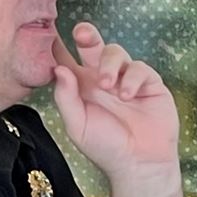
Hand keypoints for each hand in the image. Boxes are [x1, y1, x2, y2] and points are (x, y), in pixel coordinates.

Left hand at [50, 22, 180, 183]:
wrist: (139, 163)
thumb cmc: (106, 148)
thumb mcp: (77, 125)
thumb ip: (66, 97)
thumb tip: (59, 69)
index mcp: (81, 87)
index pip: (66, 59)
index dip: (57, 46)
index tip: (48, 33)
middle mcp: (102, 79)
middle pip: (92, 45)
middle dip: (87, 34)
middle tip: (82, 34)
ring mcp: (125, 79)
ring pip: (116, 52)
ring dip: (110, 64)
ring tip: (108, 86)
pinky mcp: (149, 83)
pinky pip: (140, 68)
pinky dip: (133, 78)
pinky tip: (128, 95)